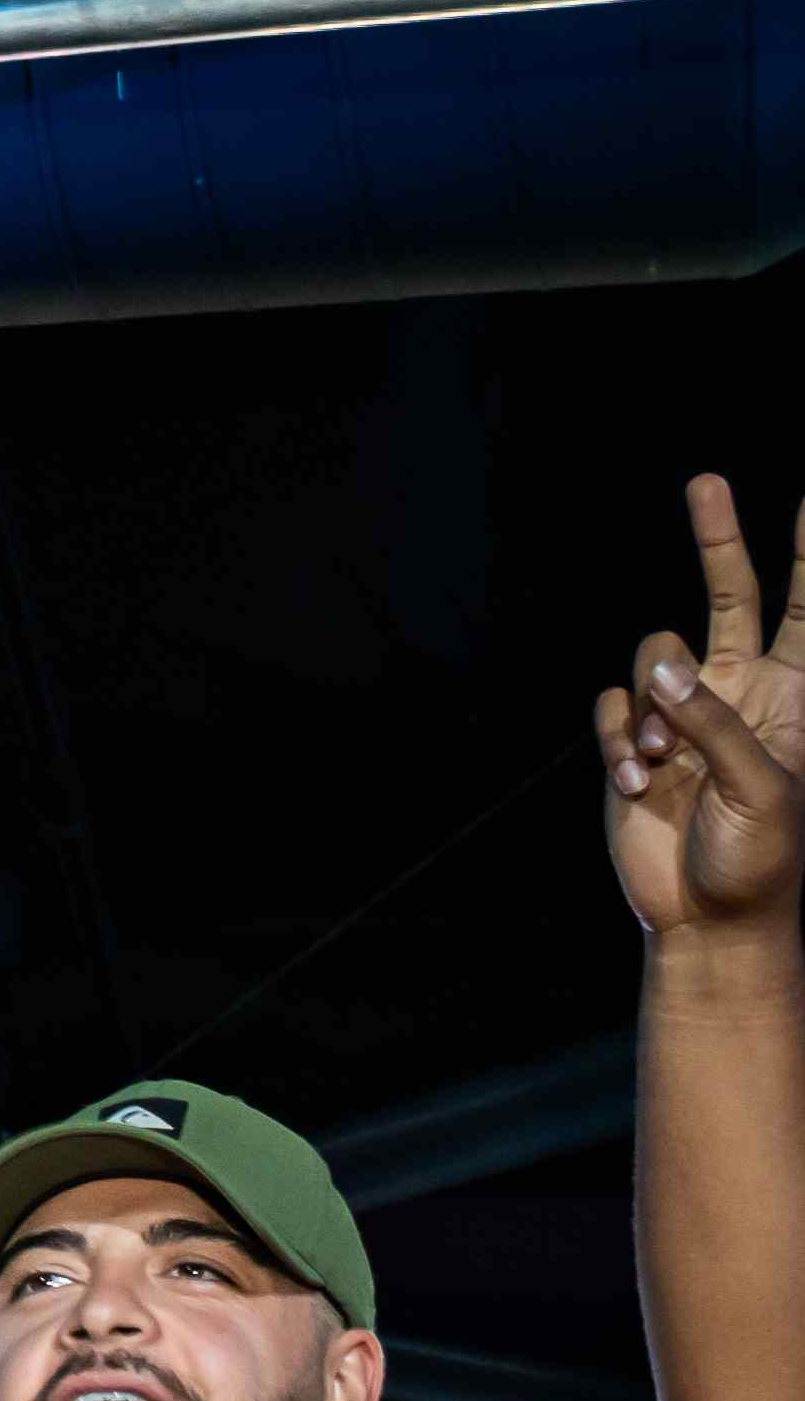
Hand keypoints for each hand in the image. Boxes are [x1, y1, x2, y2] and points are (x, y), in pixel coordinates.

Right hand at [606, 472, 803, 943]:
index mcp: (792, 696)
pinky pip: (613, 707)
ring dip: (649, 706)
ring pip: (655, 655)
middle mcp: (740, 692)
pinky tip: (637, 782)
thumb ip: (715, 723)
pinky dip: (617, 741)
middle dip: (717, 539)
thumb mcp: (762, 788)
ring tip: (657, 760)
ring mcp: (684, 716)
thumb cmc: (760, 857)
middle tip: (705, 482)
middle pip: (730, 596)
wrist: (706, 919)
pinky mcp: (635, 742)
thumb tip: (660, 675)